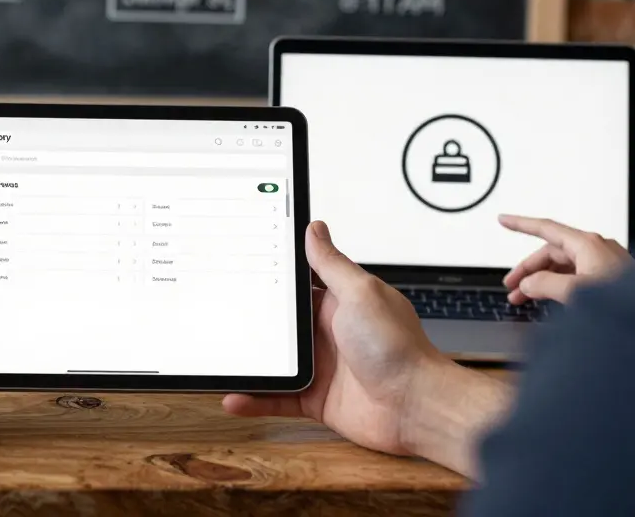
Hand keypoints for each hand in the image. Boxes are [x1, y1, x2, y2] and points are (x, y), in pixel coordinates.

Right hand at [223, 222, 509, 476]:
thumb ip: (331, 264)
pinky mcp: (316, 399)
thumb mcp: (360, 293)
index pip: (299, 285)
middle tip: (218, 313)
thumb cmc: (398, 348)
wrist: (416, 406)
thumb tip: (315, 228)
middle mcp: (328, 333)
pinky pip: (279, 398)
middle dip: (252, 320)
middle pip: (281, 324)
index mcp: (340, 303)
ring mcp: (321, 367)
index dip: (272, 277)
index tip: (242, 267)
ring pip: (275, 362)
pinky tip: (235, 397)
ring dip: (250, 362)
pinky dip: (256, 399)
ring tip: (218, 358)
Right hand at [500, 215, 632, 304]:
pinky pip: (575, 276)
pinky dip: (558, 286)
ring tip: (525, 300)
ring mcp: (604, 263)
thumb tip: (528, 283)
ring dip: (541, 281)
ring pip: (563, 266)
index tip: (503, 220)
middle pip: (552, 252)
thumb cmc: (624, 303)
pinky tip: (550, 300)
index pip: (546, 229)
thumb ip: (545, 285)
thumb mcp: (575, 292)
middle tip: (511, 288)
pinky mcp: (610, 278)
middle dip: (528, 269)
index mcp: (588, 244)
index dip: (521, 224)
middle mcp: (596, 249)